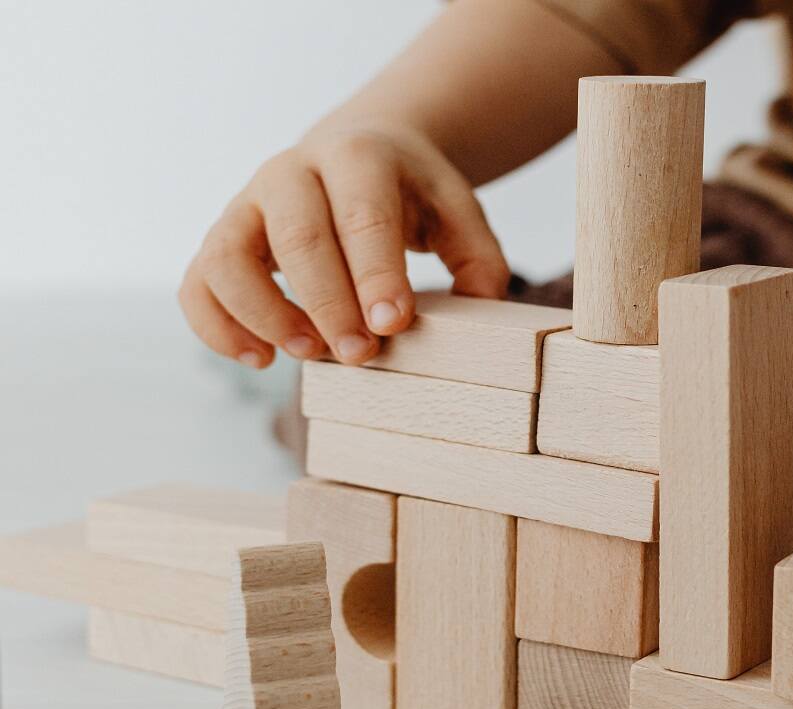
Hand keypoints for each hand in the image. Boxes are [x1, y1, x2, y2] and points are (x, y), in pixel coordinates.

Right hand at [179, 122, 508, 367]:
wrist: (357, 153)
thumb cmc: (410, 194)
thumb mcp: (455, 209)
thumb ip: (477, 255)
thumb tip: (481, 306)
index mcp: (357, 157)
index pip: (362, 213)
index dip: (375, 271)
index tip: (392, 323)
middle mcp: (291, 172)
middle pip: (296, 235)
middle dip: (327, 303)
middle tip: (361, 355)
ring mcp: (247, 204)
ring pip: (228, 256)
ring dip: (264, 314)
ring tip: (309, 355)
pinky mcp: (221, 240)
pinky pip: (198, 283)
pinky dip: (217, 327)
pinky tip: (260, 359)